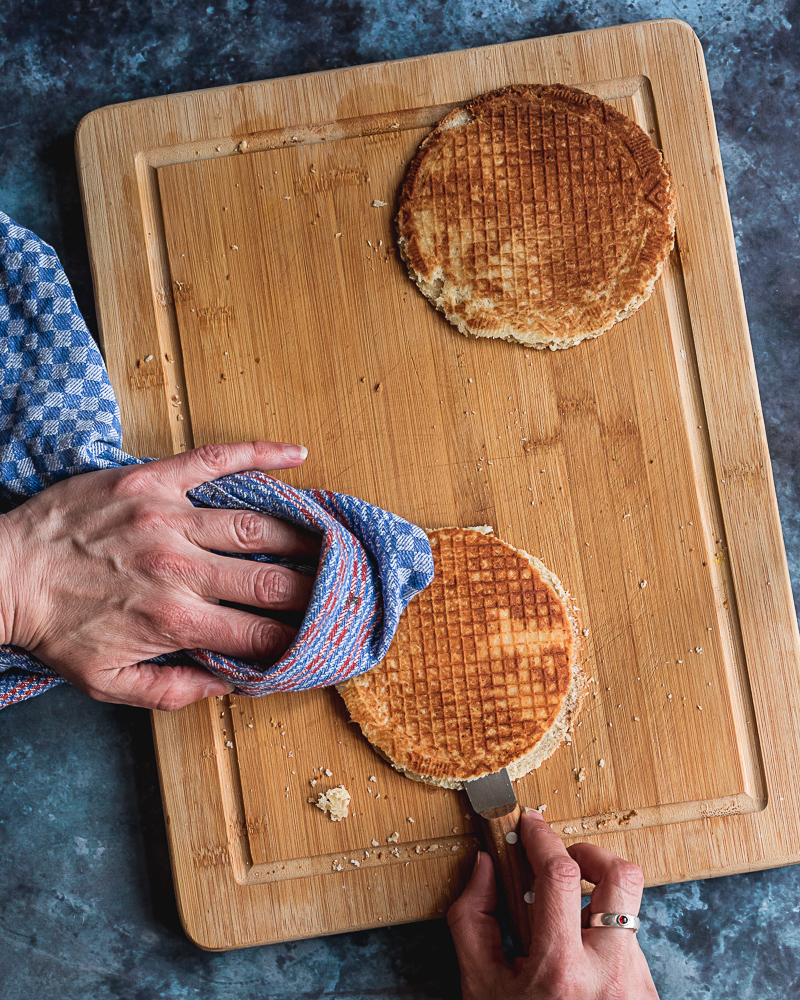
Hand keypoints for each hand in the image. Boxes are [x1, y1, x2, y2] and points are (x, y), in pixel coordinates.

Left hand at [0, 441, 319, 710]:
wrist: (2, 575)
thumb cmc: (55, 629)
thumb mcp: (108, 684)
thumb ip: (173, 691)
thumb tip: (228, 685)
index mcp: (175, 621)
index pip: (259, 635)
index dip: (297, 640)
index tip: (319, 637)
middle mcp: (181, 569)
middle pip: (271, 580)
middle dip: (314, 590)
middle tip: (341, 587)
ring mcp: (168, 518)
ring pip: (256, 524)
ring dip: (302, 532)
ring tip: (328, 537)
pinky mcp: (151, 481)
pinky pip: (216, 460)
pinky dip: (261, 455)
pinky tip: (297, 456)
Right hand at [448, 810, 658, 999]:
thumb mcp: (480, 984)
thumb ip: (472, 917)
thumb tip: (485, 865)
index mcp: (561, 969)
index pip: (560, 875)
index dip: (543, 837)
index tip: (530, 824)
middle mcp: (609, 976)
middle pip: (624, 877)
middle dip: (593, 852)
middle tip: (568, 859)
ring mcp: (637, 987)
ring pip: (627, 912)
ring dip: (596, 903)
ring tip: (564, 926)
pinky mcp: (650, 997)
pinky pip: (631, 946)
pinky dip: (603, 938)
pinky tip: (579, 962)